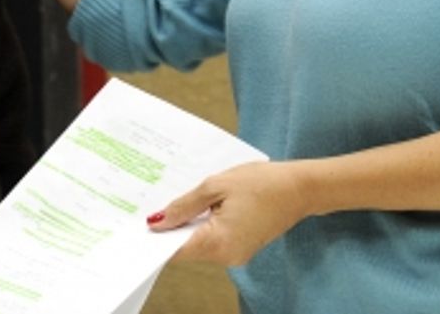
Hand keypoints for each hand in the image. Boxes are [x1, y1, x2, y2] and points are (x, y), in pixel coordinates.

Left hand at [148, 161, 306, 267]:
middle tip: (155, 204)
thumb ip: (184, 206)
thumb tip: (157, 222)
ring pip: (199, 244)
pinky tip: (202, 207)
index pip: (175, 250)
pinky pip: (213, 241)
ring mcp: (236, 255)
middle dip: (171, 228)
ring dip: (189, 225)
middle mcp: (226, 257)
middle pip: (186, 248)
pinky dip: (204, 226)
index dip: (156, 239)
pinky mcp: (242, 249)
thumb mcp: (216, 185)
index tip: (140, 226)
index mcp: (218, 242)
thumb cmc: (262, 182)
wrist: (299, 187)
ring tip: (181, 200)